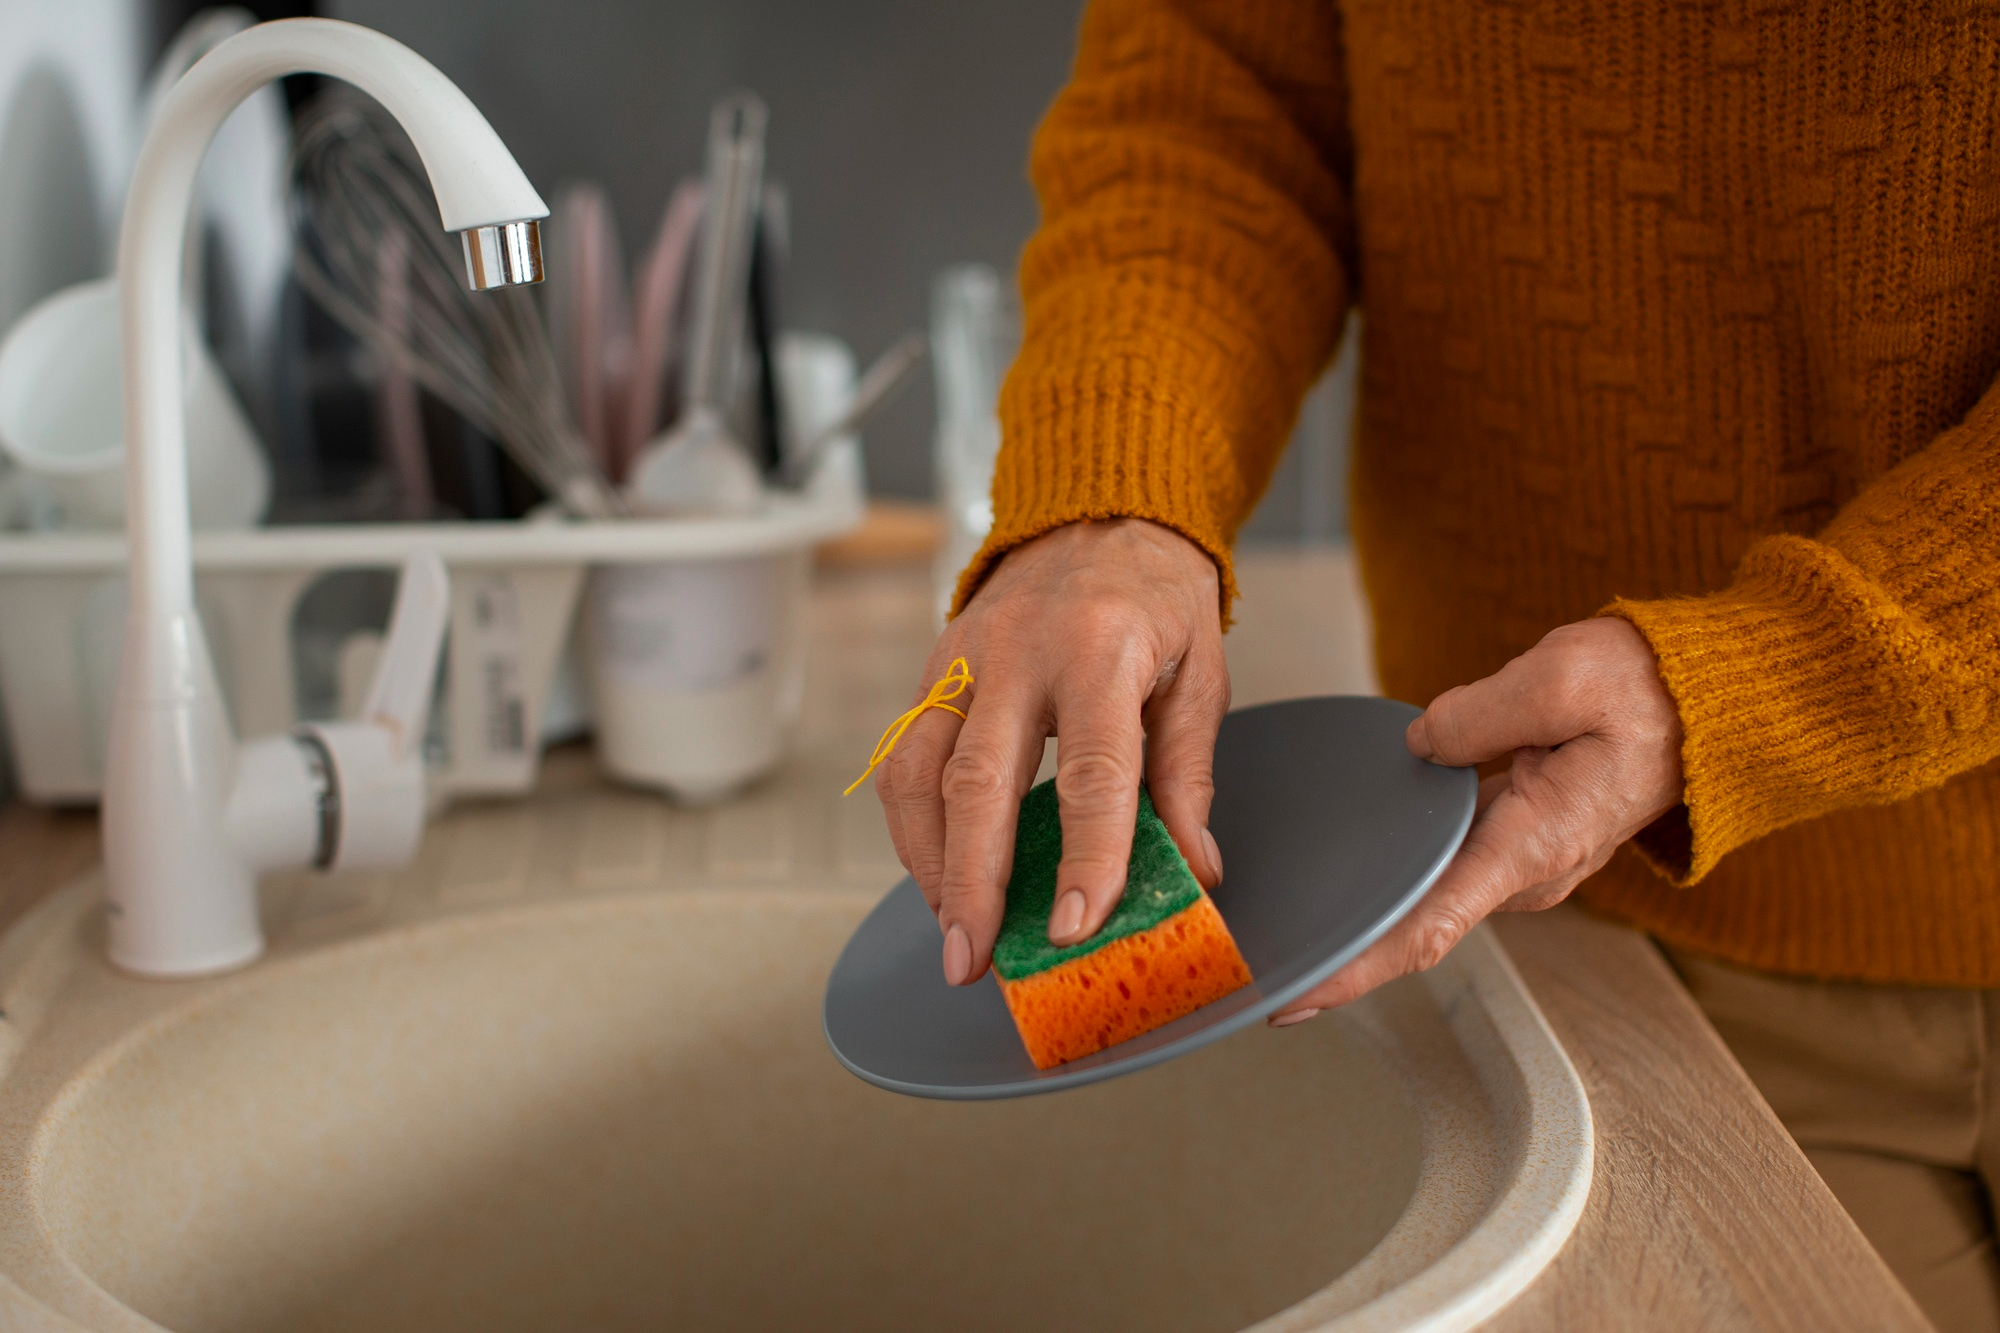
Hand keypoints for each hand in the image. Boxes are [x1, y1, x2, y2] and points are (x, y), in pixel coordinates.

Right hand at [875, 519, 1227, 985]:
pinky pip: (904, 757)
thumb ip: (1189, 775)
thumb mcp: (1199, 677)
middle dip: (973, 882)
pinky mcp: (934, 669)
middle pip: (979, 781)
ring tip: (950, 931)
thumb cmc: (1155, 598)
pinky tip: (938, 875)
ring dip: (928, 863)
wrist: (1099, 515)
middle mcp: (1019, 651)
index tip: (1076, 925)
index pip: (1092, 771)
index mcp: (1102, 648)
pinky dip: (914, 827)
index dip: (1084, 856)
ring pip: (917, 772)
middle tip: (976, 958)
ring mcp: (964, 657)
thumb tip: (1193, 869)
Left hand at [1270, 617, 1682, 1024]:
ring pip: (1423, 898)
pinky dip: (1390, 881)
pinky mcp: (1516, 836)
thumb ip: (1479, 713)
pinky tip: (1340, 878)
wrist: (1711, 702)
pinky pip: (1441, 867)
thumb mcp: (1564, 676)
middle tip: (1255, 974)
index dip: (1357, 969)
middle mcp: (1523, 870)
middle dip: (1338, 954)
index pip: (1428, 926)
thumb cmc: (1650, 691)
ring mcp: (1520, 859)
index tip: (1296, 1000)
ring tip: (1281, 934)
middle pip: (1412, 926)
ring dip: (1359, 919)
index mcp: (1532, 845)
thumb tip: (1422, 745)